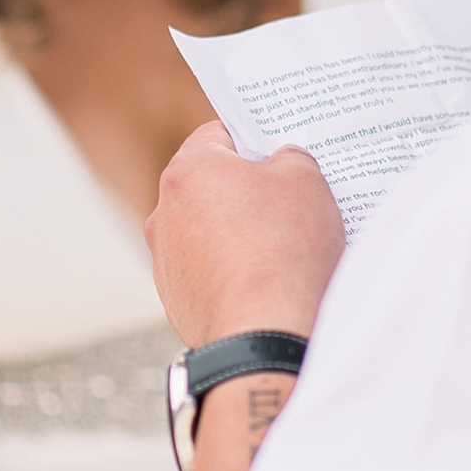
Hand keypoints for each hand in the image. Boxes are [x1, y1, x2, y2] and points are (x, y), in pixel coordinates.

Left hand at [145, 121, 344, 345]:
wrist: (266, 335)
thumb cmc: (285, 249)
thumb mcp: (306, 180)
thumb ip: (290, 157)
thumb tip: (280, 165)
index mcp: (189, 171)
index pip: (218, 134)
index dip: (252, 140)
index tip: (278, 153)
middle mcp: (164, 213)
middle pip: (210, 184)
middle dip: (246, 189)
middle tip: (289, 199)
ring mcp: (164, 260)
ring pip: (208, 230)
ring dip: (238, 233)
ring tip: (282, 248)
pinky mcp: (175, 300)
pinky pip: (208, 271)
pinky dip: (232, 271)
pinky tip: (266, 282)